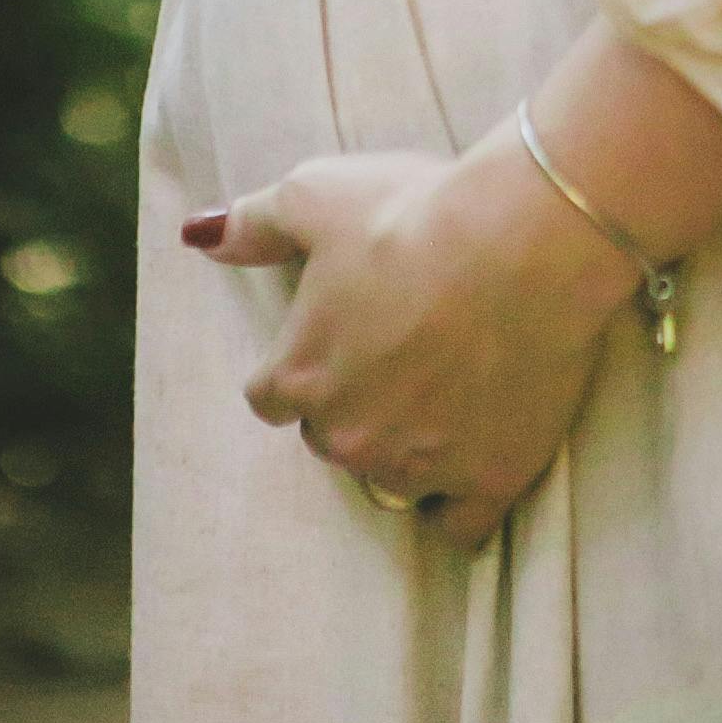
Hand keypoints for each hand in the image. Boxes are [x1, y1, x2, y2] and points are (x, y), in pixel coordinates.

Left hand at [186, 125, 640, 549]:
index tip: (339, 334)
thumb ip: (253, 224)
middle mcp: (348, 436)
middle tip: (403, 348)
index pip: (273, 397)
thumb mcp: (317, 196)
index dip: (302, 364)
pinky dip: (460, 501)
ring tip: (449, 386)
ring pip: (392, 478)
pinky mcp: (487, 480)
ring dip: (408, 445)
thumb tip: (198, 236)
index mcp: (300, 375)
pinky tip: (473, 461)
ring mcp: (418, 466)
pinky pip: (459, 526)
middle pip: (332, 438)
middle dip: (356, 403)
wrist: (523, 241)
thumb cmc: (413, 213)